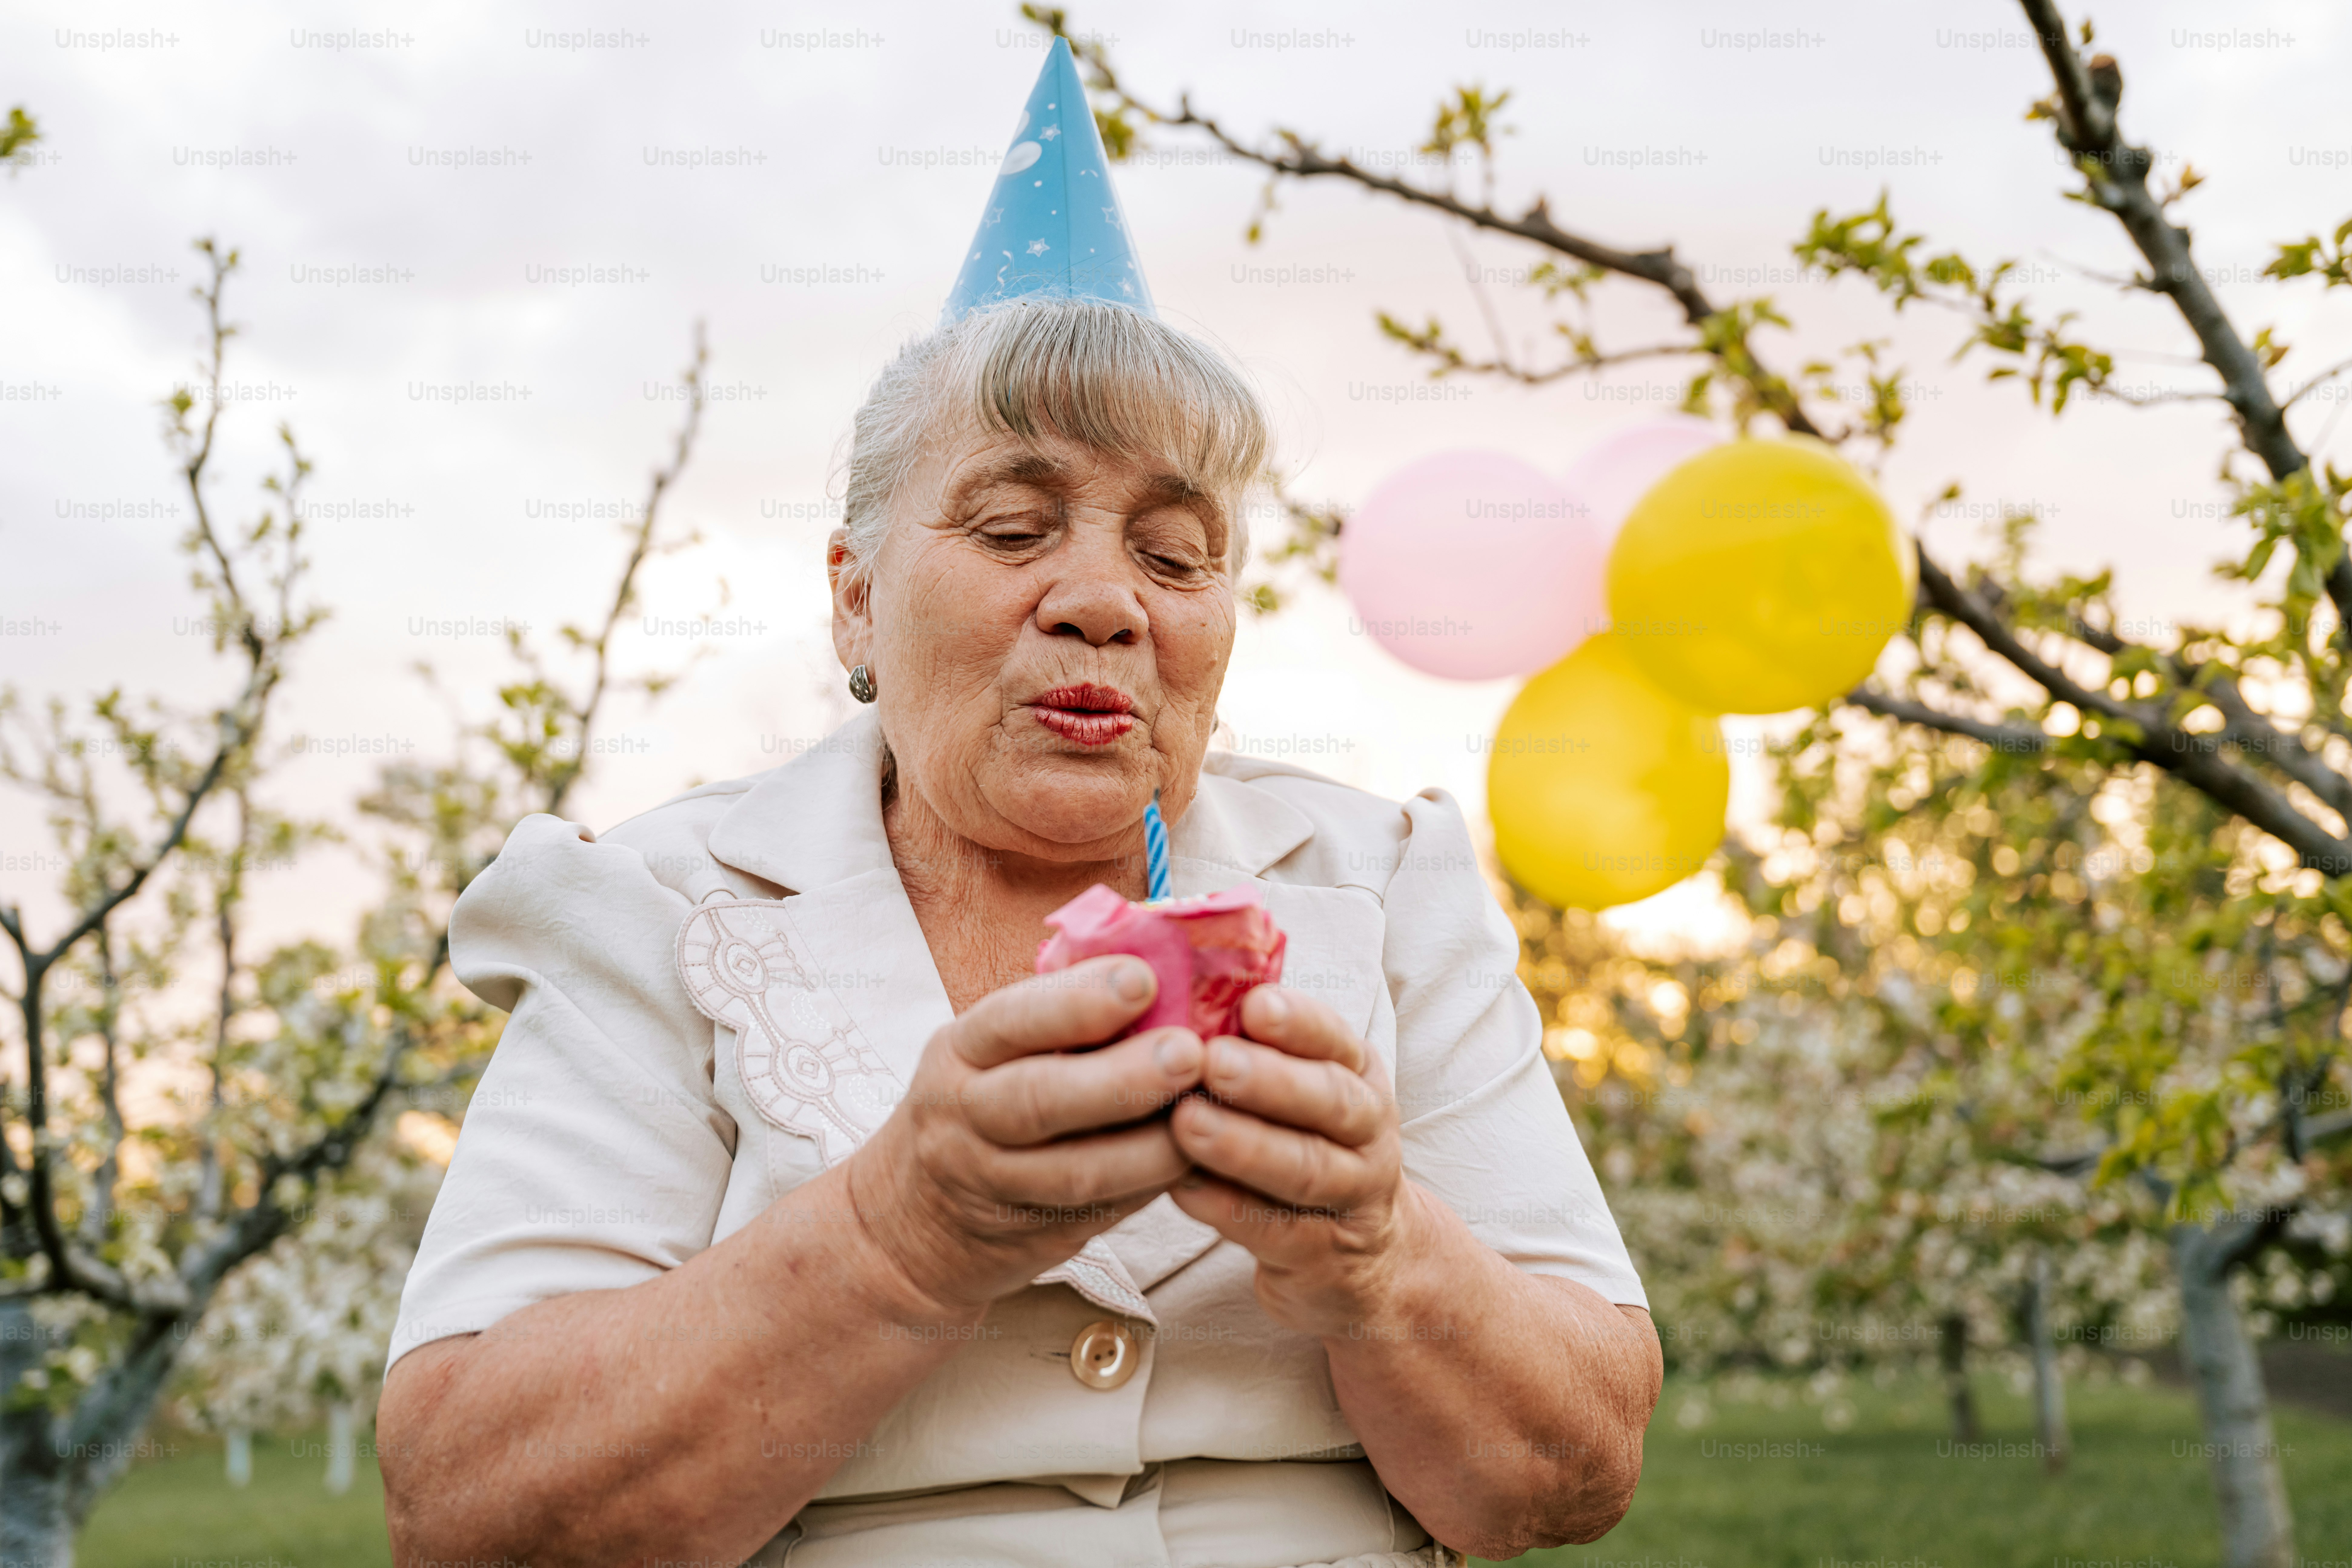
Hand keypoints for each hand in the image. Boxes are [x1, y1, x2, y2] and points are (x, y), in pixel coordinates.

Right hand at [845, 955, 1206, 1315]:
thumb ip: (1060, 1016)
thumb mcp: (992, 1050)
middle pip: (1039, 1099)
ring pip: (1075, 1171)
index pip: (1011, 1019)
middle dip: (1121, 1077)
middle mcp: (965, 1116)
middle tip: (1189, 1053)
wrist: (914, 1218)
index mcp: (959, 1051)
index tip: (1143, 979)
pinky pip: (1100, 1212)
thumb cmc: (981, 1101)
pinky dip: (1151, 1188)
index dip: (1078, 1001)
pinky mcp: (1031, 1233)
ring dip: (1150, 1147)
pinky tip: (1195, 1162)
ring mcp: (993, 1182)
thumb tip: (1163, 968)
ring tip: (1207, 1117)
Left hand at [1166, 985, 1422, 1338]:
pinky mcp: (1323, 1256)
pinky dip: (1228, 1209)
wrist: (1360, 1259)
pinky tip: (1181, 1189)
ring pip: (1306, 1168)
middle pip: (1329, 1100)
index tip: (1252, 1003)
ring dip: (1244, 1145)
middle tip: (1211, 1060)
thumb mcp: (1300, 1089)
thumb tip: (1167, 991)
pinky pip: (1275, 1230)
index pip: (1335, 1039)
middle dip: (1271, 1078)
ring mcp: (1352, 1196)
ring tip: (1186, 1123)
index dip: (1298, 1022)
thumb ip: (1252, 1047)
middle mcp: (1367, 1130)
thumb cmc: (1301, 1144)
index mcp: (1356, 1073)